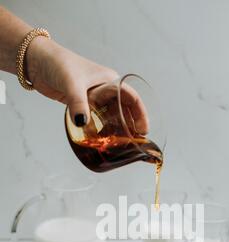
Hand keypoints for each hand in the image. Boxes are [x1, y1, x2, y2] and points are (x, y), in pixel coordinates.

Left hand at [26, 37, 147, 132]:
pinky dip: (101, 129)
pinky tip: (102, 140)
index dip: (140, 114)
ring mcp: (94, 97)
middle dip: (131, 125)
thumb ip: (78, 104)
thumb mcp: (72, 84)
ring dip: (117, 129)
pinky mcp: (83, 104)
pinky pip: (98, 119)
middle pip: (124, 109)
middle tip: (134, 142)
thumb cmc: (58, 64)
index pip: (132, 98)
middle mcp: (105, 89)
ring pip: (112, 115)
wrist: (37, 61)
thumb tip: (83, 123)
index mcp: (110, 81)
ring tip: (121, 145)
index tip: (144, 130)